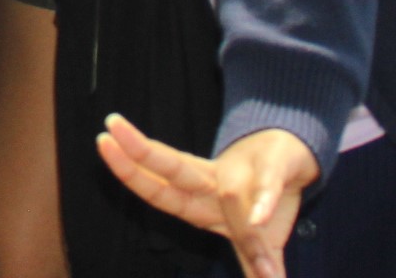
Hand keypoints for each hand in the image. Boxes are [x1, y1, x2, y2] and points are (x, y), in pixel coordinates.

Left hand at [97, 115, 318, 277]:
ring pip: (216, 176)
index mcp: (203, 196)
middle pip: (172, 169)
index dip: (132, 175)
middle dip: (139, 154)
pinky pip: (268, 186)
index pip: (161, 191)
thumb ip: (252, 259)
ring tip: (155, 168)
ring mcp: (245, 176)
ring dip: (185, 172)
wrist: (293, 154)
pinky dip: (264, 201)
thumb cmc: (262, 195)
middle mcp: (215, 183)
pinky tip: (258, 216)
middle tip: (104, 136)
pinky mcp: (275, 170)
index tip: (102, 143)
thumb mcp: (256, 237)